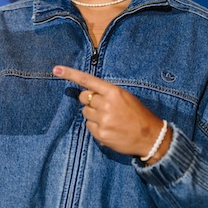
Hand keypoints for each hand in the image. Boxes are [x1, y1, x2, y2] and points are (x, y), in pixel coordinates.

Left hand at [53, 65, 170, 163]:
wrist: (150, 137)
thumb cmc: (138, 114)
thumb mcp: (125, 97)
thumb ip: (106, 93)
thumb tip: (88, 94)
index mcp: (113, 92)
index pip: (88, 80)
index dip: (70, 74)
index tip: (56, 70)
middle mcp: (106, 104)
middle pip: (84, 98)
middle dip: (90, 102)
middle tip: (104, 107)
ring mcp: (102, 120)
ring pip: (85, 113)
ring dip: (93, 115)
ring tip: (109, 120)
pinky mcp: (101, 135)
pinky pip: (89, 126)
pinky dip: (96, 127)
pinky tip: (109, 129)